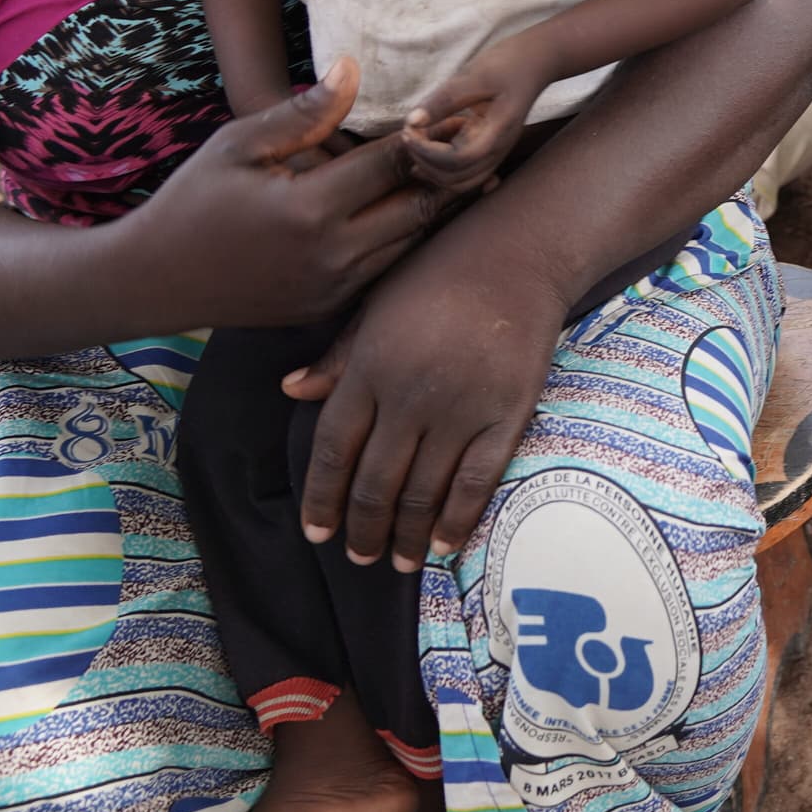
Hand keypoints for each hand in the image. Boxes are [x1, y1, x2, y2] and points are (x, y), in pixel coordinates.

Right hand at [116, 60, 455, 326]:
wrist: (154, 280)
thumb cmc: (194, 199)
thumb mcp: (239, 144)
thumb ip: (303, 113)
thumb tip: (353, 67)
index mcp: (309, 209)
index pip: (392, 164)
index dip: (433, 136)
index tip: (464, 113)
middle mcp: (331, 255)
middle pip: (418, 209)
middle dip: (452, 175)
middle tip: (485, 144)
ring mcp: (332, 288)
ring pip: (410, 244)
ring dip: (438, 209)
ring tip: (472, 171)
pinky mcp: (328, 307)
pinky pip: (385, 270)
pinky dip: (408, 240)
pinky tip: (426, 211)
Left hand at [283, 208, 571, 568]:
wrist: (520, 249)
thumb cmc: (440, 269)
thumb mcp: (377, 304)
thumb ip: (338, 356)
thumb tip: (291, 391)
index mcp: (370, 365)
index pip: (333, 450)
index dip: (321, 499)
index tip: (315, 533)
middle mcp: (410, 394)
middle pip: (375, 483)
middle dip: (362, 529)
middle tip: (358, 556)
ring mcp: (460, 407)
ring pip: (423, 493)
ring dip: (406, 536)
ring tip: (398, 561)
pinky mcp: (506, 413)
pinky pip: (476, 482)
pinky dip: (457, 520)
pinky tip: (444, 544)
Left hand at [402, 40, 549, 194]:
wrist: (537, 62)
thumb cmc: (508, 63)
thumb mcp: (474, 75)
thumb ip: (443, 100)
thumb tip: (412, 122)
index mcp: (497, 131)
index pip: (458, 159)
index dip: (427, 150)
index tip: (409, 129)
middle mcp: (499, 149)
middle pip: (457, 178)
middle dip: (426, 161)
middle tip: (409, 135)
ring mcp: (498, 152)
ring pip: (462, 183)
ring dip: (434, 171)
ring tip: (415, 147)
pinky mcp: (492, 149)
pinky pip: (468, 174)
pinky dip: (445, 171)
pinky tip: (427, 157)